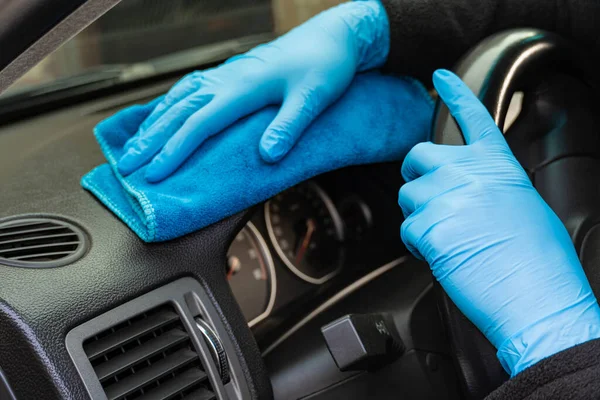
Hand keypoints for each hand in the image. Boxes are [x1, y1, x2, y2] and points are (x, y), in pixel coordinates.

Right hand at [117, 0, 389, 181]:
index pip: (200, 123)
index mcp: (243, 87)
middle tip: (125, 166)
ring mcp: (226, 75)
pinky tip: (161, 114)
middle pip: (179, 111)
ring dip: (153, 123)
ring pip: (179, 98)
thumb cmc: (324, 66)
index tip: (153, 173)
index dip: (174, 150)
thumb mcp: (314, 97)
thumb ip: (289, 125)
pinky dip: (169, 104)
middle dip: (150, 141)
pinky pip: (189, 89)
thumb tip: (267, 155)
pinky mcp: (230, 74)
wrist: (330, 38)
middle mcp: (227, 79)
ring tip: (133, 146)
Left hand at [398, 70, 599, 375]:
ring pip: (408, 196)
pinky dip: (418, 244)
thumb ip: (490, 187)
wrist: (538, 296)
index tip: (442, 77)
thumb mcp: (524, 206)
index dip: (456, 94)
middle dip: (416, 177)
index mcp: (498, 167)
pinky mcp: (428, 226)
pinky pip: (407, 229)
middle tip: (430, 200)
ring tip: (449, 238)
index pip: (474, 119)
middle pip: (418, 156)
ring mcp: (447, 197)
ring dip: (419, 215)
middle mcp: (469, 174)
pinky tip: (443, 255)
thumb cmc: (538, 261)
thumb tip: (469, 193)